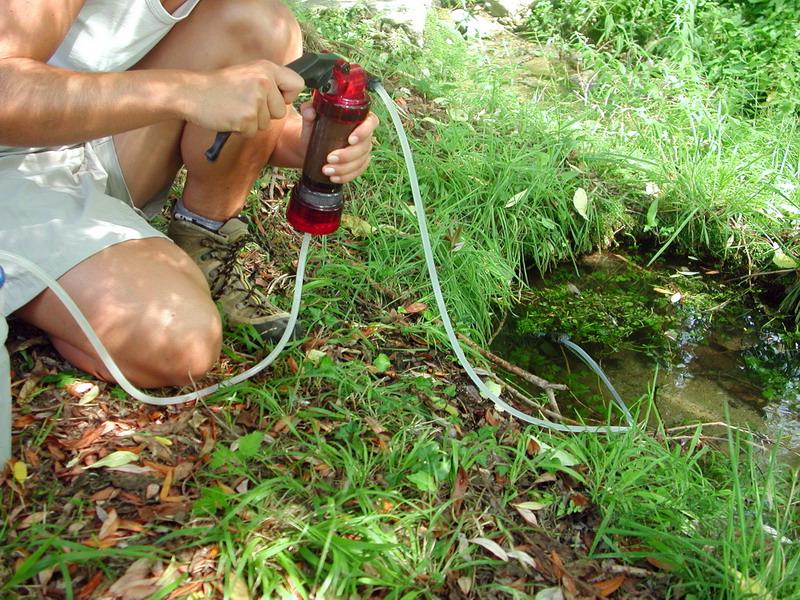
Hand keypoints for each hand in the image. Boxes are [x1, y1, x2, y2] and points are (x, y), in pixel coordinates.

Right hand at [186, 60, 304, 135]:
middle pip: (282, 111)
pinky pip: (253, 132)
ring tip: (235, 108)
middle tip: (245, 103)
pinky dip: (241, 129)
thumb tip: (290, 94)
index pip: (297, 84)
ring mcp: (256, 100)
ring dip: (252, 122)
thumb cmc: (219, 87)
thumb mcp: (248, 74)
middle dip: (266, 114)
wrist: (192, 93)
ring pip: (267, 123)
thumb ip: (269, 82)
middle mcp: (264, 82)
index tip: (275, 98)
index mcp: (267, 68)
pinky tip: (229, 116)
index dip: (288, 95)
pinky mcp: (247, 117)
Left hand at [300, 103, 379, 182]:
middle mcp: (364, 134)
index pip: (371, 122)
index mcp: (358, 118)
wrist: (310, 144)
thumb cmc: (314, 127)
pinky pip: (357, 172)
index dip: (364, 131)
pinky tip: (334, 178)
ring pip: (360, 162)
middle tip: (330, 158)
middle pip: (364, 146)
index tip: (351, 139)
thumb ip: (308, 110)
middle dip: (348, 155)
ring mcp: (363, 151)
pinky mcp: (359, 164)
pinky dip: (345, 177)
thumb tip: (310, 112)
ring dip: (344, 169)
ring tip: (326, 170)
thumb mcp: (310, 118)